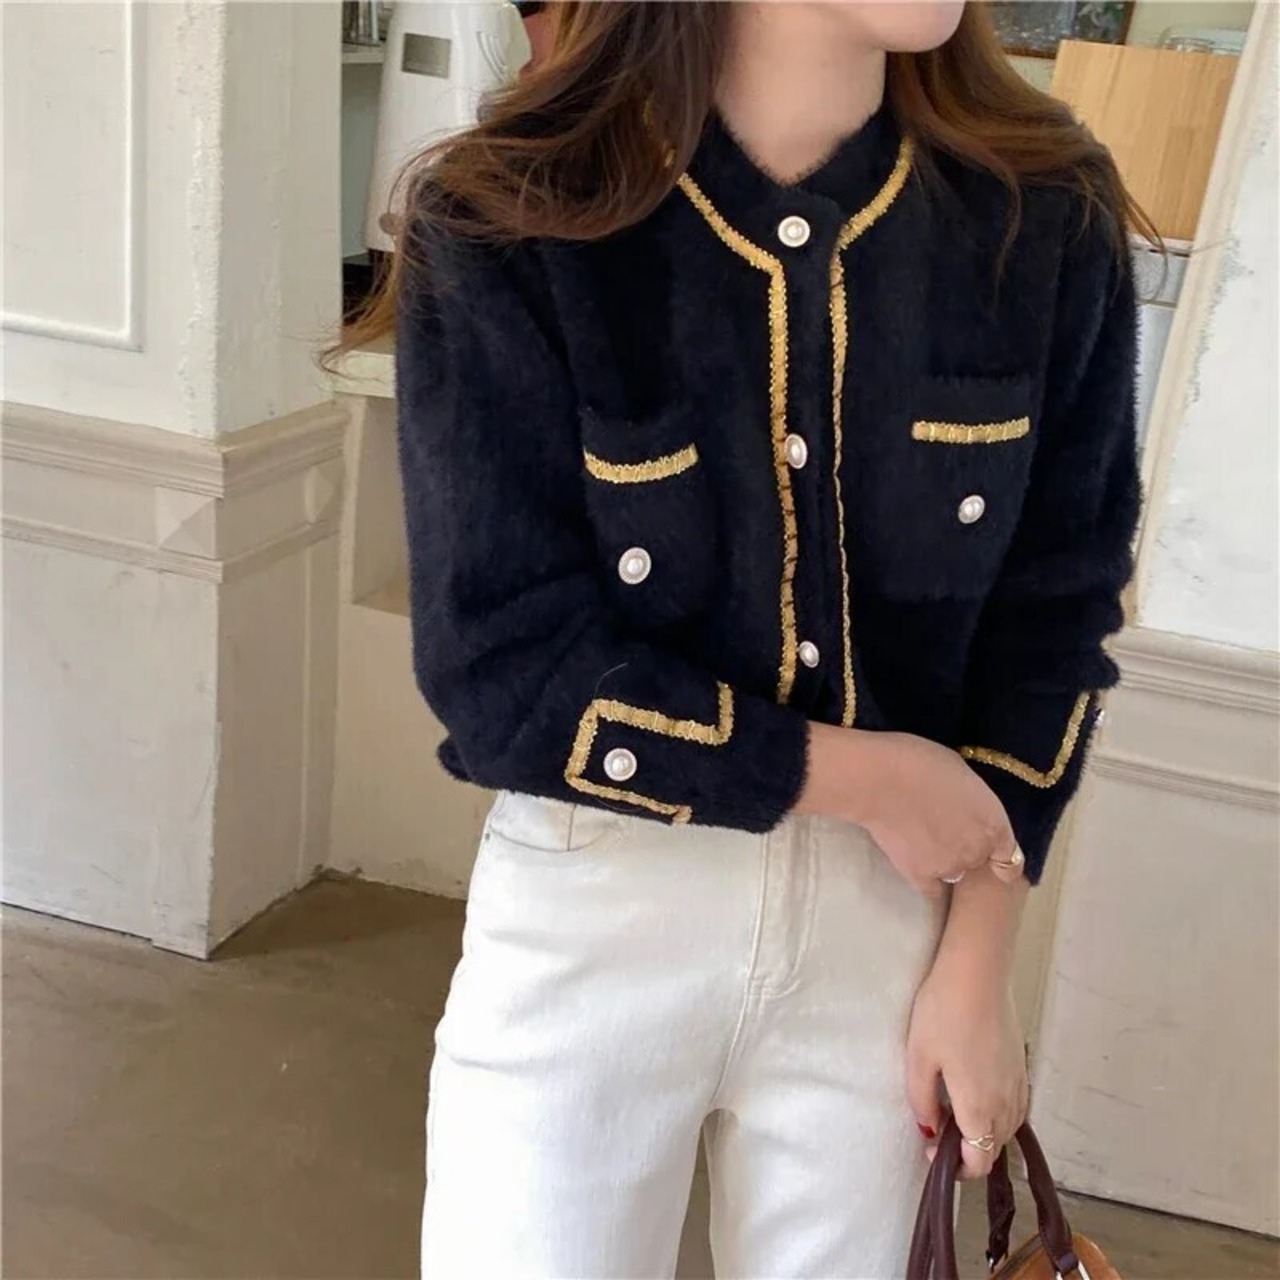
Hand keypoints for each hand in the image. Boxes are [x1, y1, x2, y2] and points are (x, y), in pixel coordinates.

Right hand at [799, 726, 1020, 894]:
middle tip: (942, 828)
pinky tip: (914, 860)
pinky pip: (931, 888)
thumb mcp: (962, 773)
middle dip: (966, 849)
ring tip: (922, 839)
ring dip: (945, 861)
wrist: (880, 780)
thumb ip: (972, 800)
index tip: (990, 853)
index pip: (1009, 857)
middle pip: (978, 861)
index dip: (998, 855)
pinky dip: (926, 878)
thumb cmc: (921, 761)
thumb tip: (966, 808)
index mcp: (994, 823)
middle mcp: (978, 851)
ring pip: (953, 872)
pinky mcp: (920, 876)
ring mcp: (949, 867)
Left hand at [906, 943, 1028, 1178]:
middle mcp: (1006, 1102)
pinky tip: (977, 1091)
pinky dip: (998, 1112)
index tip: (931, 1150)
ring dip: (984, 1131)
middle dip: (968, 1150)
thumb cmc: (943, 1013)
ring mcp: (1018, 1082)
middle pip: (994, 1147)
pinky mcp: (1021, 1064)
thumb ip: (922, 1100)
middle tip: (938, 1128)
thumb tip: (928, 1129)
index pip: (979, 1161)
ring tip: (954, 1110)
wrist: (977, 973)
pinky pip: (1015, 1105)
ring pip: (1007, 1127)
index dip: (957, 1168)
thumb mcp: (919, 1058)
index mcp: (979, 1106)